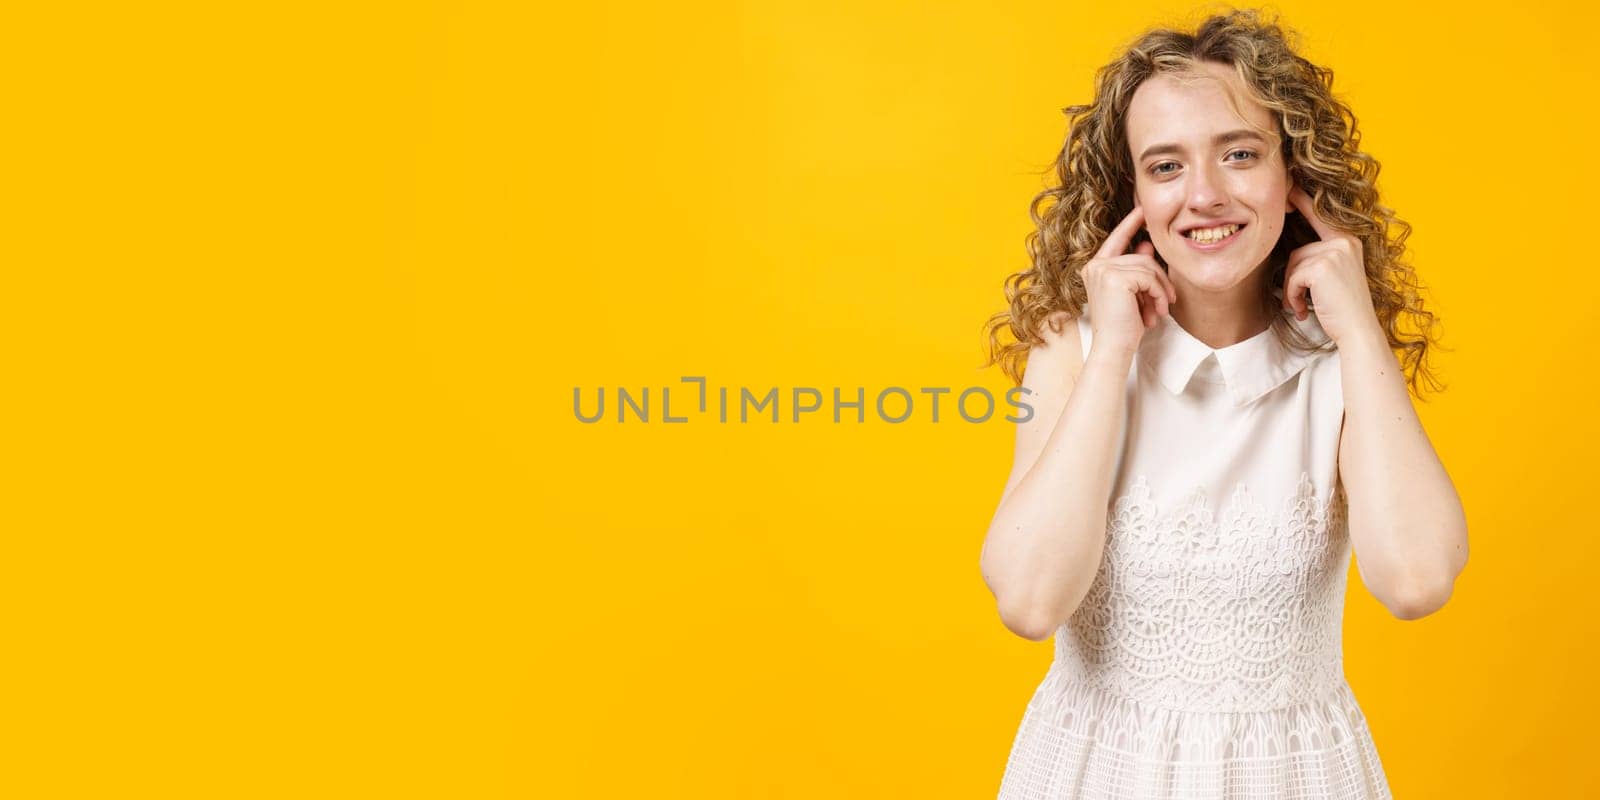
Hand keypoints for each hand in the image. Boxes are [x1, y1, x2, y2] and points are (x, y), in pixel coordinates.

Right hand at [1079, 202, 1177, 356]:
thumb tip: (1146, 244)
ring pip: (1148, 267)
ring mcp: (1103, 269)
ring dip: (1161, 290)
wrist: (1113, 349)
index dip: (1130, 223)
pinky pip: (1149, 277)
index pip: (1117, 239)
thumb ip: (1137, 270)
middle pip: (1140, 257)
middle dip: (1159, 279)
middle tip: (1167, 302)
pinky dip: (1159, 295)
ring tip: (1161, 311)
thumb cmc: (1123, 327)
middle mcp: (1095, 266)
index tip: (1142, 209)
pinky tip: (1158, 311)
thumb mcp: (1132, 295)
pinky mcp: (1114, 277)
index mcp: (1095, 268)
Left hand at [1284, 186, 1381, 346]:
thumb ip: (1321, 258)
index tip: (1290, 185)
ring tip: (1303, 305)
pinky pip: (1292, 277)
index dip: (1303, 200)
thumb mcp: (1335, 275)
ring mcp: (1335, 252)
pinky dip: (1292, 296)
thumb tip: (1294, 252)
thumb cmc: (1343, 308)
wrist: (1358, 330)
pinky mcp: (1322, 266)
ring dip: (1292, 290)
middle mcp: (1344, 241)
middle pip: (1298, 251)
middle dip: (1293, 279)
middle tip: (1299, 299)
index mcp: (1349, 241)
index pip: (1321, 216)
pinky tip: (1304, 309)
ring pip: (1293, 265)